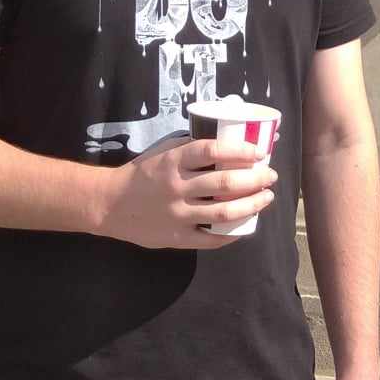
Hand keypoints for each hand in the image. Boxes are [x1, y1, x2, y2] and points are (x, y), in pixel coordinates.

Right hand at [100, 138, 277, 249]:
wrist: (109, 204)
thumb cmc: (141, 174)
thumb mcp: (162, 153)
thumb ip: (190, 149)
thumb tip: (229, 141)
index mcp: (173, 161)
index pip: (213, 150)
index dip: (240, 150)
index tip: (259, 152)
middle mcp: (177, 186)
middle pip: (225, 181)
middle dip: (255, 178)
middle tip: (270, 175)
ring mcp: (177, 214)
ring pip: (224, 210)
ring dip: (251, 204)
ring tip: (266, 198)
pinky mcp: (176, 237)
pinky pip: (210, 238)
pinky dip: (231, 233)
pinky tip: (245, 225)